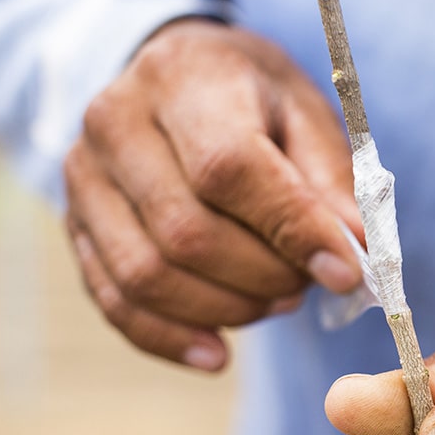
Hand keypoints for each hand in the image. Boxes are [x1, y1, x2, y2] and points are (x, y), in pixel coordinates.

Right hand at [64, 18, 362, 370]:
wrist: (180, 82)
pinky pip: (115, 301)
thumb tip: (357, 251)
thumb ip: (333, 182)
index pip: (230, 169)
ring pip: (147, 275)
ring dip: (227, 309)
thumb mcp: (309, 117)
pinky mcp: (77, 225)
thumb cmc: (256, 102)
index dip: (293, 230)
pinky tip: (218, 354)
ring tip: (276, 300)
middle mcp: (117, 123)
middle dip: (264, 277)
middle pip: (187, 233)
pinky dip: (170, 339)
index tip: (346, 272)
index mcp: (184, 80)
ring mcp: (85, 177)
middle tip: (306, 283)